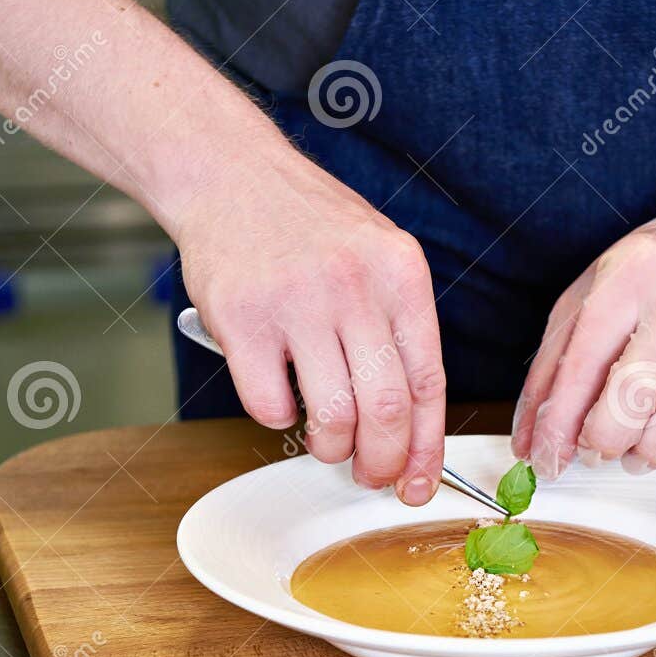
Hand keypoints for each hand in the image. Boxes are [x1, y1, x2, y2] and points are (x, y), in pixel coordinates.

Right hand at [175, 156, 445, 503]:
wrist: (228, 173)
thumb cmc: (304, 224)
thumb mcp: (375, 256)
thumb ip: (396, 329)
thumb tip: (411, 425)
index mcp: (400, 275)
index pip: (428, 382)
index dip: (427, 447)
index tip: (419, 483)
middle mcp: (354, 287)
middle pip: (386, 410)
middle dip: (381, 462)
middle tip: (369, 474)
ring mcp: (296, 302)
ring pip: (332, 416)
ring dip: (330, 447)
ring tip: (324, 439)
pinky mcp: (242, 320)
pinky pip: (269, 405)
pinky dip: (278, 418)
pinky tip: (278, 395)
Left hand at [512, 204, 655, 478]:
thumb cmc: (653, 278)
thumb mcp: (589, 300)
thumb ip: (553, 373)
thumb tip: (530, 447)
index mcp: (629, 280)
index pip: (585, 362)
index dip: (560, 424)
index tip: (547, 460)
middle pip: (638, 391)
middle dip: (607, 439)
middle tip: (597, 451)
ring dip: (653, 450)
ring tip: (637, 452)